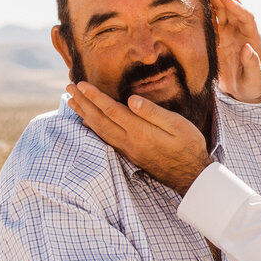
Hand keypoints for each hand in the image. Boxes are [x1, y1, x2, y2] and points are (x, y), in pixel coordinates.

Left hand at [66, 81, 212, 193]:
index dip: (94, 96)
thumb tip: (132, 99)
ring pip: (100, 130)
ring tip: (71, 102)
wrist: (191, 175)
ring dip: (84, 114)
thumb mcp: (177, 125)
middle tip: (68, 88)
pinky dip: (93, 128)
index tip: (81, 85)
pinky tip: (87, 123)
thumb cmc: (188, 146)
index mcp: (140, 131)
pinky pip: (105, 139)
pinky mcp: (129, 154)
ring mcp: (128, 149)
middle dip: (83, 103)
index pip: (111, 110)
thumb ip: (153, 112)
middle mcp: (129, 141)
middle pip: (99, 120)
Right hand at [207, 0, 260, 102]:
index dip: (238, 9)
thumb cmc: (254, 85)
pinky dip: (205, 8)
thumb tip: (247, 49)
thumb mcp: (255, 79)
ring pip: (221, 9)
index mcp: (252, 39)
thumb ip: (252, 65)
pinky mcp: (218, 38)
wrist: (247, 90)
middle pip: (232, 7)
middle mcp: (240, 31)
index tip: (228, 1)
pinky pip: (211, 19)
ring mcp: (229, 33)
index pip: (246, 19)